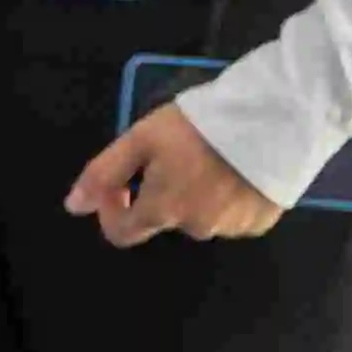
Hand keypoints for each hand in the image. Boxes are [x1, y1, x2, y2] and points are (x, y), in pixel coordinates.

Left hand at [65, 100, 280, 246]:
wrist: (278, 117)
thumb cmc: (202, 125)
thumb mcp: (142, 138)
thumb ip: (103, 174)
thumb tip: (73, 207)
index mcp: (163, 210)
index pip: (122, 234)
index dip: (113, 210)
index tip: (122, 184)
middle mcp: (196, 228)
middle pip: (165, 218)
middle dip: (161, 194)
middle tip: (178, 156)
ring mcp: (233, 228)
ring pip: (202, 217)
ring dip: (198, 196)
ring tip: (213, 159)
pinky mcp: (262, 221)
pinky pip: (235, 216)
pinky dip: (230, 199)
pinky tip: (239, 170)